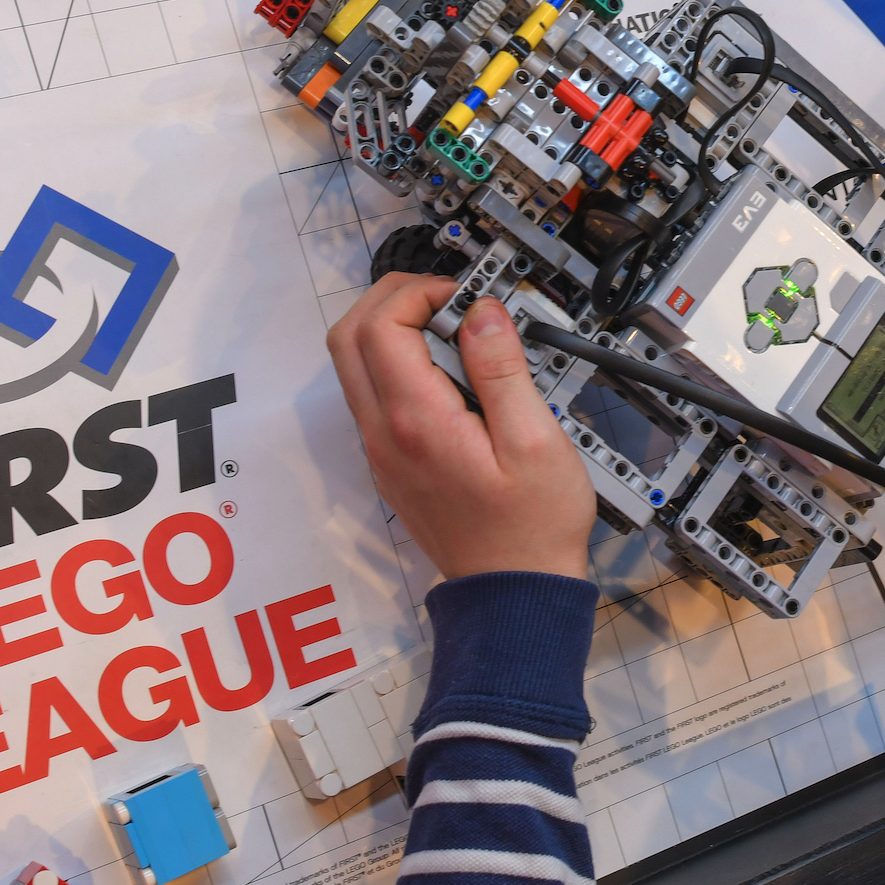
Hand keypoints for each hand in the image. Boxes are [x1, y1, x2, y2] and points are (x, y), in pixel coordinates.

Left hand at [326, 274, 594, 581]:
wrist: (513, 592)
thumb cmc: (533, 528)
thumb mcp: (536, 441)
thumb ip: (503, 371)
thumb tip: (482, 314)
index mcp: (418, 423)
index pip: (381, 326)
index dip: (419, 292)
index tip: (466, 297)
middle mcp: (386, 434)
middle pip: (348, 336)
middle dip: (393, 299)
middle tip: (450, 300)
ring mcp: (382, 450)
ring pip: (354, 364)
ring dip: (392, 330)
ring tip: (456, 333)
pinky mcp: (392, 461)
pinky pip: (375, 394)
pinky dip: (400, 364)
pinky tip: (453, 374)